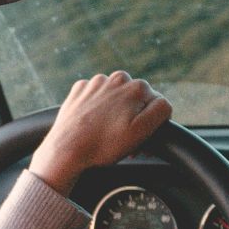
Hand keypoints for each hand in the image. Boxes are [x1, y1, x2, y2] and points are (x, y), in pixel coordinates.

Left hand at [26, 71, 171, 195]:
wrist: (66, 149)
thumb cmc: (104, 144)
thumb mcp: (142, 131)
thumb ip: (160, 110)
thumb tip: (163, 101)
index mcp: (136, 87)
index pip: (155, 106)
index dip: (149, 125)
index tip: (139, 140)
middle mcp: (116, 78)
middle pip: (134, 101)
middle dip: (132, 119)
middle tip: (122, 141)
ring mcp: (95, 83)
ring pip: (115, 99)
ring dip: (115, 114)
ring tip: (106, 135)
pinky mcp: (79, 90)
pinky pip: (96, 99)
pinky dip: (97, 111)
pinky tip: (92, 126)